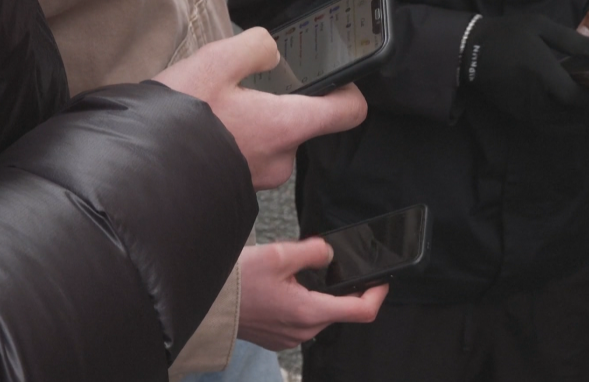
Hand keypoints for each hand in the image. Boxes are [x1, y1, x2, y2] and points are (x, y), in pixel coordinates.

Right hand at [153, 28, 367, 189]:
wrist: (134, 176)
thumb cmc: (175, 122)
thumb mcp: (214, 61)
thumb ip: (255, 46)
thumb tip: (271, 51)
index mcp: (286, 126)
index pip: (349, 111)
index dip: (346, 89)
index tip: (331, 77)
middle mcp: (282, 159)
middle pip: (301, 122)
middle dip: (276, 103)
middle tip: (241, 89)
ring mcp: (261, 179)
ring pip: (271, 140)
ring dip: (251, 123)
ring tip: (215, 111)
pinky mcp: (238, 189)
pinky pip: (249, 157)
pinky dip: (235, 142)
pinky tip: (205, 132)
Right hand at [236, 238, 388, 350]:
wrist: (206, 303)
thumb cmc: (238, 282)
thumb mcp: (279, 254)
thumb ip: (314, 251)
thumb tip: (330, 254)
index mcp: (309, 312)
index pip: (361, 311)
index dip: (377, 293)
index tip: (381, 280)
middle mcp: (304, 331)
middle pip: (339, 309)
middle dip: (338, 285)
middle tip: (319, 262)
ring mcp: (291, 338)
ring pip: (320, 313)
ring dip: (317, 292)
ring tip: (292, 273)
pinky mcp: (279, 338)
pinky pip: (302, 319)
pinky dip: (301, 302)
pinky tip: (282, 287)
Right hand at [460, 14, 588, 122]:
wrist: (471, 50)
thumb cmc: (507, 34)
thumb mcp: (540, 26)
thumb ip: (570, 39)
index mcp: (544, 75)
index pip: (576, 97)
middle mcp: (535, 97)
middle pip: (568, 115)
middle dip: (584, 108)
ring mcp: (523, 107)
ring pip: (554, 122)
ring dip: (570, 117)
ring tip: (579, 104)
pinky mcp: (514, 112)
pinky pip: (541, 122)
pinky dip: (554, 119)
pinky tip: (559, 106)